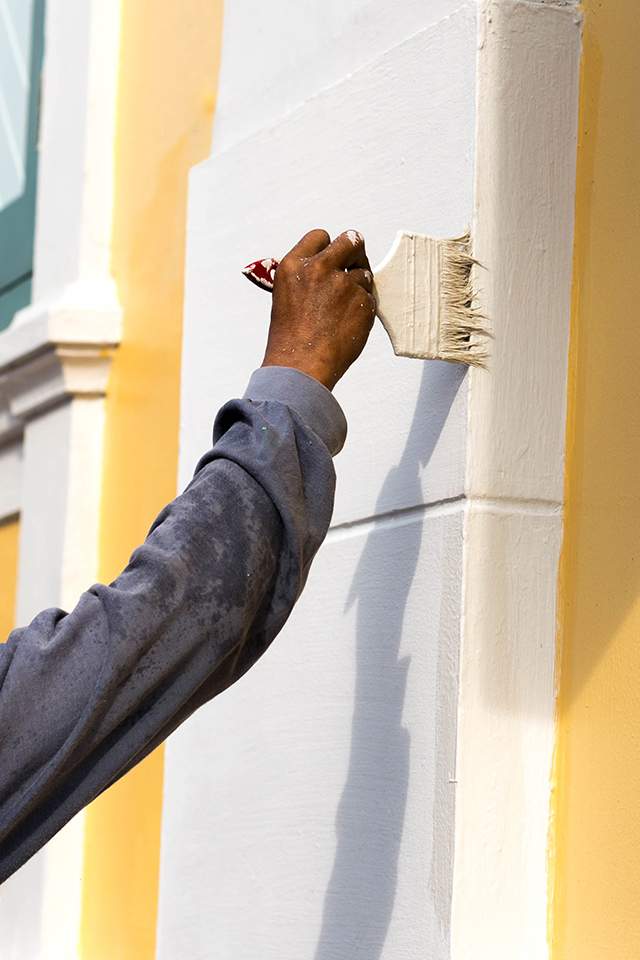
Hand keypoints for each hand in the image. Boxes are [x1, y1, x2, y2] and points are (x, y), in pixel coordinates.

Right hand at [261, 229, 375, 389]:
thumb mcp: (286, 296)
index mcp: (294, 265)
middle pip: (351, 240)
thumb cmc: (290, 338)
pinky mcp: (363, 302)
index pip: (321, 236)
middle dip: (355, 252)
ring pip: (364, 273)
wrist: (301, 366)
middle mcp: (320, 268)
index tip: (333, 257)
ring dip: (358, 286)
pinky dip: (363, 309)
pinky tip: (348, 324)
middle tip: (354, 266)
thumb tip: (329, 266)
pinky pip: (370, 297)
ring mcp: (344, 284)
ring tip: (342, 310)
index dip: (329, 247)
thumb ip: (306, 275)